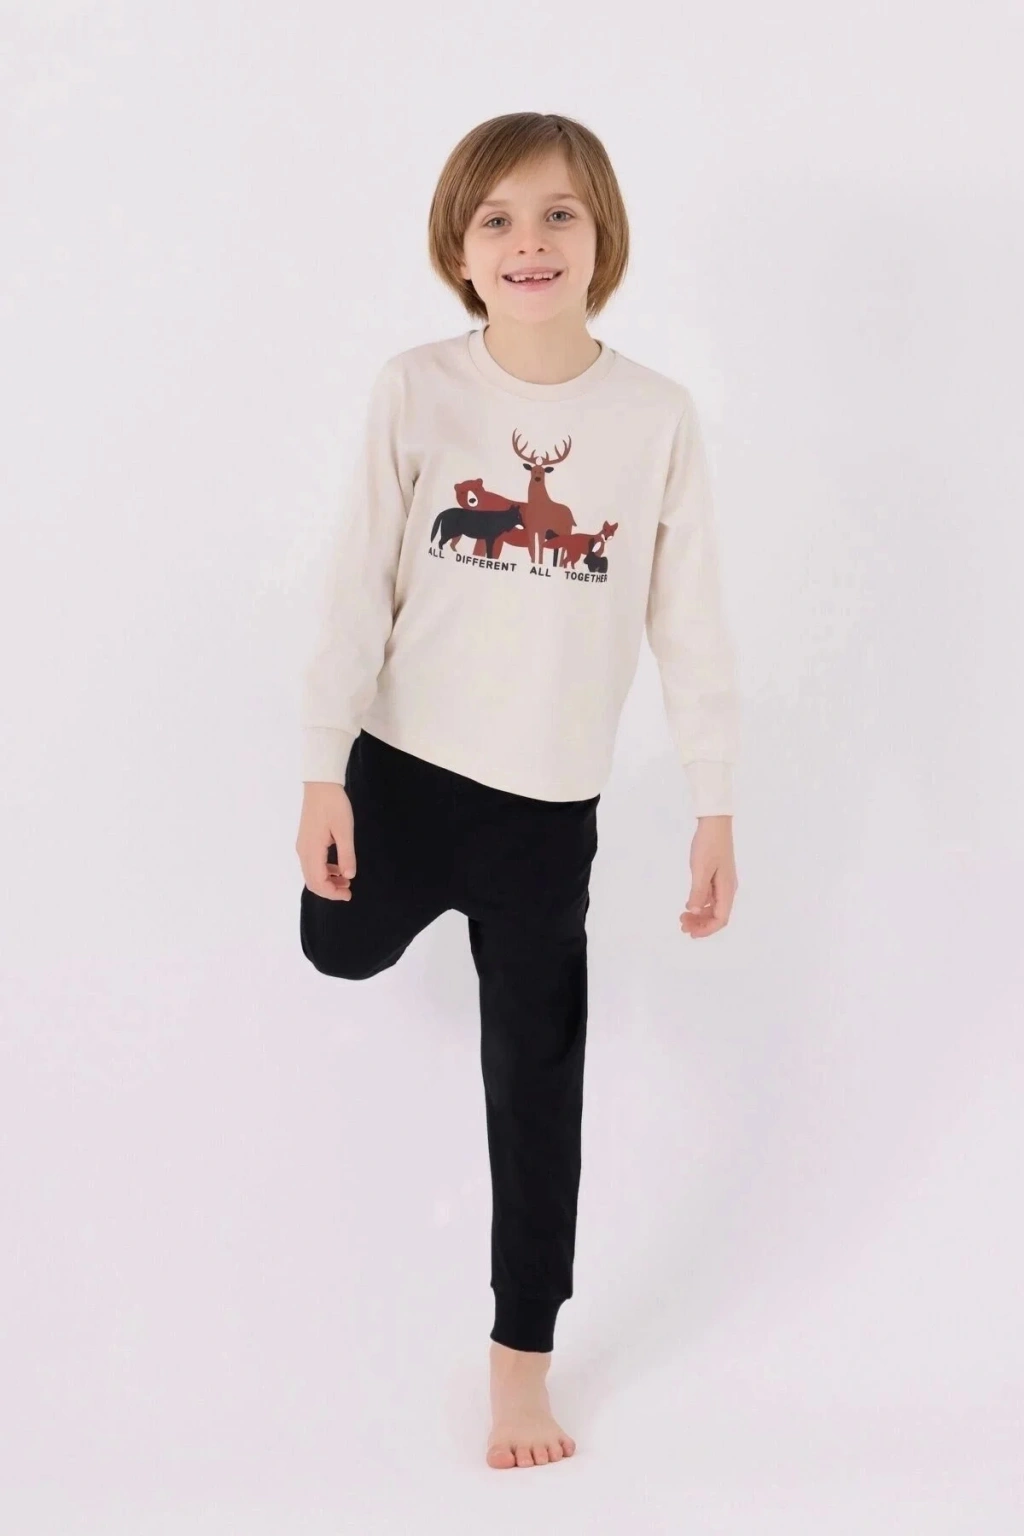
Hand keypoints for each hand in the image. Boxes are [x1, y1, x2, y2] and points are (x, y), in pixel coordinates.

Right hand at [296, 782, 356, 900]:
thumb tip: (349, 876)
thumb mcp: (345, 831)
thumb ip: (346, 855)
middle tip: (348, 891)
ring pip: (311, 874)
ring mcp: (303, 846)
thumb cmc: (334, 805)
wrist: (320, 784)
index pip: (318, 882)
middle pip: (312, 881)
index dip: (332, 893)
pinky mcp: (305, 841)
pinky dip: (324, 871)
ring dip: (327, 881)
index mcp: (312, 850)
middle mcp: (303, 851)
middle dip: (329, 890)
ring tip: (346, 880)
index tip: (349, 894)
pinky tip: (338, 868)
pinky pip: (312, 864)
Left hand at [680, 815, 736, 937]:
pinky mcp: (717, 876)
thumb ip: (698, 892)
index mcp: (727, 889)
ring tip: (683, 917)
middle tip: (681, 925)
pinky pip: (710, 898)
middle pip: (717, 916)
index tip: (691, 934)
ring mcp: (723, 883)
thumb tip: (694, 912)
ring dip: (699, 916)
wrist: (714, 823)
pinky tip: (688, 905)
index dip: (707, 930)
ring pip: (713, 907)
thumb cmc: (708, 844)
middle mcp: (728, 889)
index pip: (721, 919)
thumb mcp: (700, 869)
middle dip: (701, 924)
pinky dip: (700, 904)